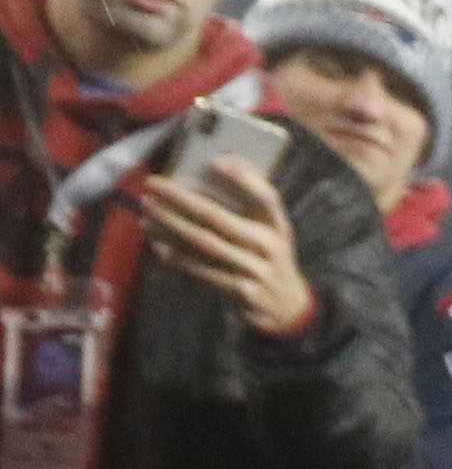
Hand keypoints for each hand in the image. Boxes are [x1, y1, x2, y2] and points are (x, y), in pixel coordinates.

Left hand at [133, 163, 313, 341]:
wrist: (287, 306)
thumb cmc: (268, 257)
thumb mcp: (269, 230)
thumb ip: (250, 202)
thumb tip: (220, 163)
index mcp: (277, 226)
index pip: (267, 198)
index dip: (244, 179)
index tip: (215, 162)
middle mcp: (270, 246)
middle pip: (218, 218)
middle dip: (181, 199)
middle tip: (153, 184)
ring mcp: (257, 270)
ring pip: (205, 243)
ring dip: (172, 226)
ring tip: (147, 212)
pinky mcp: (244, 292)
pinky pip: (205, 271)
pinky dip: (181, 259)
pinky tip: (160, 247)